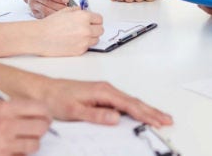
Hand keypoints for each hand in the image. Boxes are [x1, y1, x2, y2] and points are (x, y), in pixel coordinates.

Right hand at [0, 100, 51, 155]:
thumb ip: (6, 112)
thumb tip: (26, 115)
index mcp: (3, 109)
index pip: (39, 108)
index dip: (44, 113)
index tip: (44, 116)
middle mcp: (6, 126)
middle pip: (42, 127)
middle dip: (41, 129)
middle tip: (36, 130)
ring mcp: (4, 146)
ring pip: (34, 146)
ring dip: (30, 145)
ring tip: (19, 143)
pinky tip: (8, 153)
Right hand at [20, 0, 73, 17]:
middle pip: (46, 2)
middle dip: (59, 6)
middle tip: (70, 8)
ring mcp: (32, 5)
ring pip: (45, 11)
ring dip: (57, 13)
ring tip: (67, 12)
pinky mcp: (35, 13)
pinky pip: (45, 17)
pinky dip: (54, 18)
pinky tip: (62, 17)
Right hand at [31, 8, 103, 55]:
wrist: (40, 37)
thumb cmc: (50, 25)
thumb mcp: (65, 11)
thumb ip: (78, 11)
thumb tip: (84, 12)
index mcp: (83, 17)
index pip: (100, 19)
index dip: (95, 19)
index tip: (93, 21)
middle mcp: (86, 29)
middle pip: (101, 30)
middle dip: (95, 28)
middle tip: (88, 28)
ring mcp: (84, 41)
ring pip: (96, 39)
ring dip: (91, 37)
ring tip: (80, 35)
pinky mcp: (80, 51)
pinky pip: (88, 47)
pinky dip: (83, 44)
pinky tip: (74, 41)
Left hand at [39, 78, 172, 127]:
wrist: (45, 90)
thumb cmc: (57, 98)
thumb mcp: (74, 110)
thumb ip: (96, 114)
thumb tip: (116, 117)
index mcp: (103, 92)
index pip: (129, 105)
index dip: (146, 114)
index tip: (158, 121)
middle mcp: (106, 90)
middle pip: (134, 102)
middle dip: (152, 112)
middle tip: (167, 120)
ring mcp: (105, 92)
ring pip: (130, 102)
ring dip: (146, 110)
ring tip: (159, 117)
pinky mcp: (101, 96)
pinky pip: (123, 103)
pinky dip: (135, 109)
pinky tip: (138, 113)